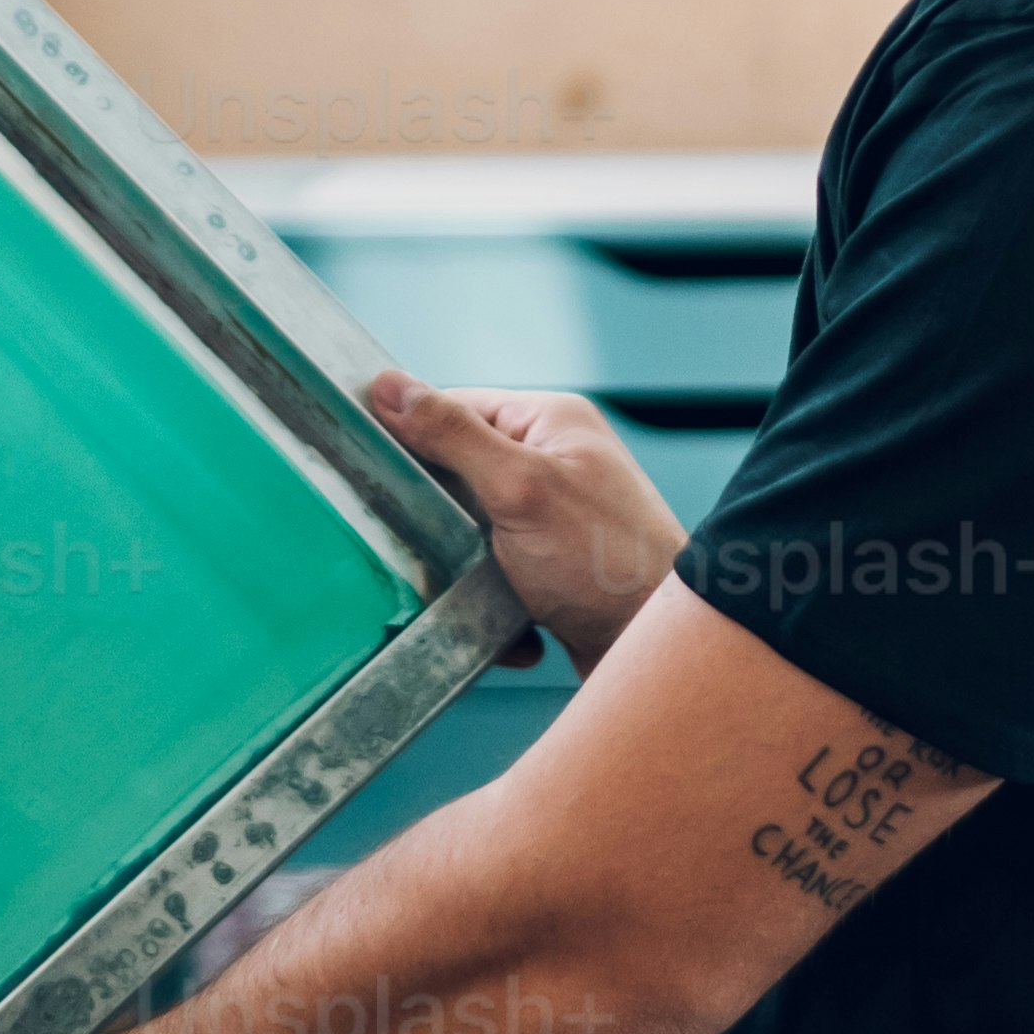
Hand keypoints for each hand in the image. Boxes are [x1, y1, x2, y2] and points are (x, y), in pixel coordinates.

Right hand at [363, 372, 688, 680]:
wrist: (660, 649)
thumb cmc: (603, 560)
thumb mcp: (518, 487)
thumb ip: (452, 435)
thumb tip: (386, 385)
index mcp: (552, 422)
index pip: (456, 408)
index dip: (412, 439)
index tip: (372, 473)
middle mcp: (558, 463)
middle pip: (458, 475)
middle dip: (441, 521)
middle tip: (435, 547)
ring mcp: (557, 519)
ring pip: (471, 534)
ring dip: (467, 572)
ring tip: (483, 592)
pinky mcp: (555, 569)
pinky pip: (497, 577)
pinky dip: (495, 604)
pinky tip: (514, 626)